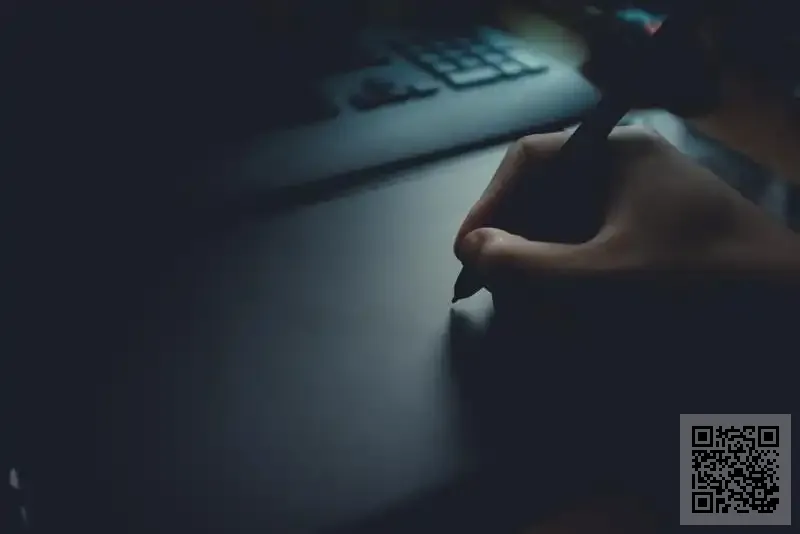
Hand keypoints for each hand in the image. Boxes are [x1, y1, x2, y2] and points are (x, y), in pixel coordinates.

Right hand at [454, 126, 799, 293]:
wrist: (787, 308)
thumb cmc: (698, 282)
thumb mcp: (604, 277)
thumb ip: (530, 264)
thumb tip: (472, 249)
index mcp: (614, 152)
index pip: (528, 161)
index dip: (490, 205)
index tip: (468, 251)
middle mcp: (625, 166)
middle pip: (542, 192)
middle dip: (512, 241)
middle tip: (490, 285)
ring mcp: (639, 199)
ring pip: (562, 222)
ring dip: (537, 261)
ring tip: (523, 303)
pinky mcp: (649, 233)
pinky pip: (588, 243)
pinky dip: (567, 273)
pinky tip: (562, 306)